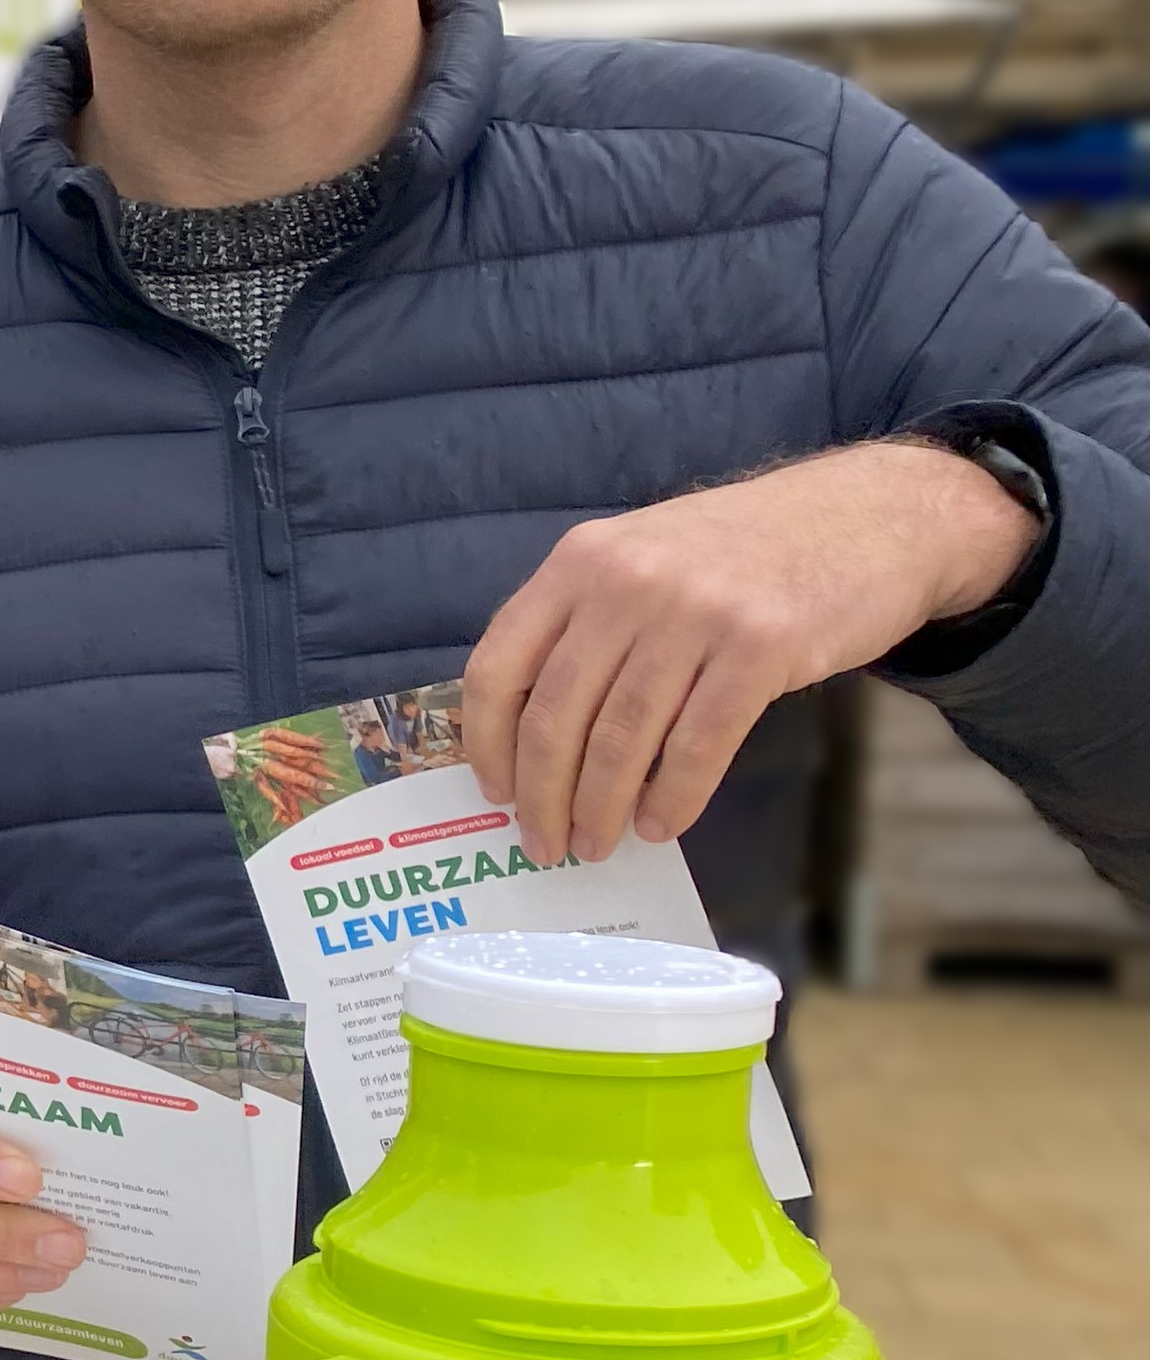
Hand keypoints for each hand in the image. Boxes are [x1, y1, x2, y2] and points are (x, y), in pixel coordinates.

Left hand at [465, 440, 1040, 863]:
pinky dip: (673, 797)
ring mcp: (695, 612)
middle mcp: (628, 582)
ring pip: (622, 738)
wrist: (872, 515)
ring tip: (596, 844)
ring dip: (601, 807)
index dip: (488, 742)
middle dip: (543, 796)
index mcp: (581, 561)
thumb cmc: (744, 552)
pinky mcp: (762, 647)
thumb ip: (584, 622)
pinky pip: (698, 745)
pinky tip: (659, 824)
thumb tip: (531, 733)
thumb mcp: (643, 556)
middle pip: (556, 715)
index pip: (499, 666)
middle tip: (544, 844)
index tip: (495, 792)